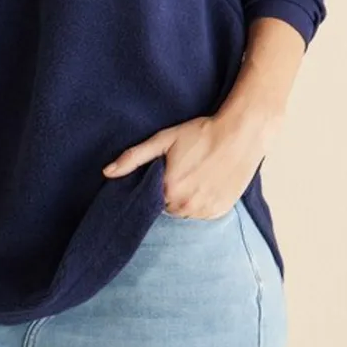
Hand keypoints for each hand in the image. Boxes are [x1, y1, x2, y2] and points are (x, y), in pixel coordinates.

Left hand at [102, 111, 278, 218]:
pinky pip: (201, 213)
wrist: (239, 134)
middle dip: (169, 191)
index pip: (149, 199)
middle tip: (181, 169)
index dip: (154, 185)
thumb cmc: (200, 133)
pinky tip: (206, 181)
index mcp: (168, 190)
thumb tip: (107, 173)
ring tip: (194, 174)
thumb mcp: (163, 140)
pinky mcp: (220, 211)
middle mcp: (185, 207)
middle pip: (166, 207)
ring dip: (184, 199)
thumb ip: (133, 158)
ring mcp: (204, 211)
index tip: (162, 172)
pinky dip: (200, 202)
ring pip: (183, 212)